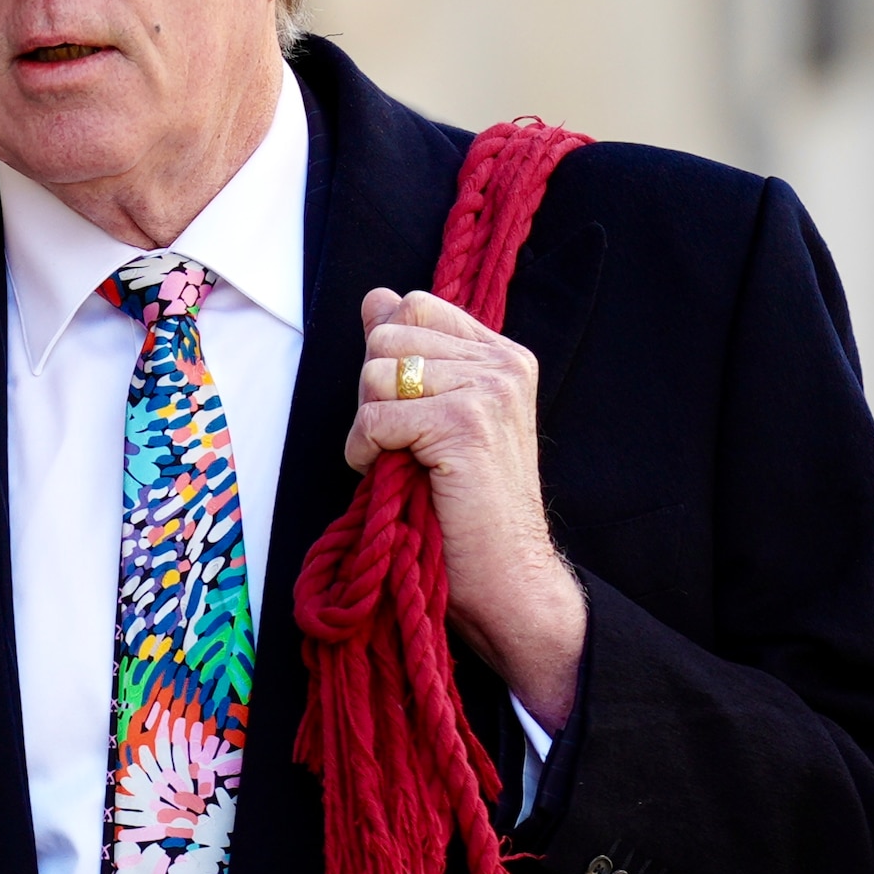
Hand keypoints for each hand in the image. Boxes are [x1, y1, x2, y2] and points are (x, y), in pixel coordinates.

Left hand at [346, 286, 585, 730]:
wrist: (507, 576)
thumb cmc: (464, 509)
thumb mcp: (434, 417)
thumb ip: (408, 354)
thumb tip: (376, 296)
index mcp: (500, 354)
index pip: (412, 306)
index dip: (386, 357)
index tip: (406, 411)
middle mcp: (502, 362)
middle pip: (386, 337)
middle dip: (372, 393)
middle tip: (401, 445)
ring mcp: (488, 389)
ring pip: (375, 374)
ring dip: (369, 426)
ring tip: (402, 463)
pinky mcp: (464, 424)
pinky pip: (375, 417)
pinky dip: (367, 453)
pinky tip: (397, 479)